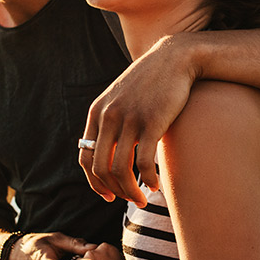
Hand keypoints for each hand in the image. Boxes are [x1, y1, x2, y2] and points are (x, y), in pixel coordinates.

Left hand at [79, 34, 195, 205]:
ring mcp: (129, 119)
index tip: (108, 195)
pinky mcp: (152, 122)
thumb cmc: (150, 82)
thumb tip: (108, 150)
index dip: (94, 181)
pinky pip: (143, 162)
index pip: (85, 157)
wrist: (174, 58)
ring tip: (142, 199)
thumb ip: (111, 120)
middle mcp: (109, 116)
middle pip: (101, 167)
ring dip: (130, 192)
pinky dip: (148, 180)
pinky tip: (156, 186)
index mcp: (97, 112)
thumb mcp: (121, 97)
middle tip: (129, 200)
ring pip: (120, 169)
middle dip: (114, 191)